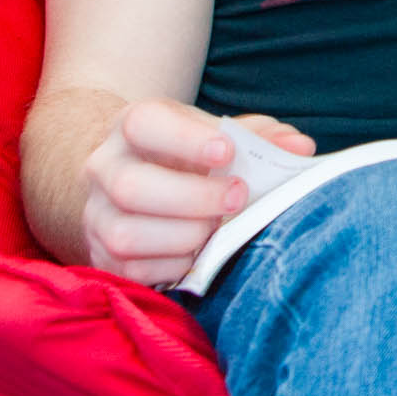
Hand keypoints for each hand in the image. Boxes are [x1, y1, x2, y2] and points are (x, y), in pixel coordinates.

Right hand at [81, 101, 313, 285]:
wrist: (137, 180)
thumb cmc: (189, 156)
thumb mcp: (216, 136)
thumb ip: (258, 138)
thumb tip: (300, 148)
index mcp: (132, 127)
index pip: (144, 123)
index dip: (186, 139)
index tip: (227, 151)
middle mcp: (104, 168)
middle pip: (132, 187)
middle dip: (192, 197)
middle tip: (238, 197)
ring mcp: (96, 215)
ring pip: (127, 235)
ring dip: (184, 236)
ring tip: (217, 228)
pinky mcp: (101, 256)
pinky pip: (133, 271)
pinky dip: (173, 265)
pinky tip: (199, 252)